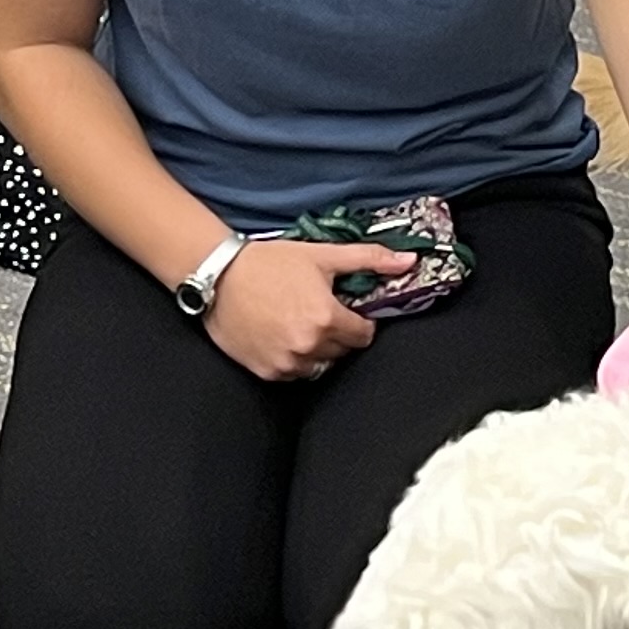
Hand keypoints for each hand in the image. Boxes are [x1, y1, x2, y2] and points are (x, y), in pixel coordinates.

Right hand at [199, 235, 408, 382]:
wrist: (220, 276)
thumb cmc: (271, 263)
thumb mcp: (323, 255)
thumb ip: (370, 260)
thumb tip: (408, 261)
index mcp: (327, 318)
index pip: (365, 335)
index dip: (359, 321)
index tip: (347, 310)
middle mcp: (309, 345)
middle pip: (343, 350)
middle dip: (338, 333)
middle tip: (319, 311)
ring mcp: (287, 362)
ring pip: (320, 364)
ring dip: (317, 348)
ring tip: (299, 322)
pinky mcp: (268, 372)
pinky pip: (295, 373)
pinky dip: (294, 358)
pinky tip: (282, 335)